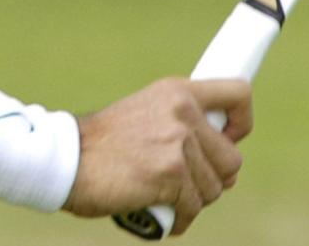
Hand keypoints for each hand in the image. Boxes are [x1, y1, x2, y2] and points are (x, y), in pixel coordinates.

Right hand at [63, 77, 252, 232]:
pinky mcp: (171, 174)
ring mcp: (178, 143)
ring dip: (192, 200)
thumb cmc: (103, 145)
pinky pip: (193, 208)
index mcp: (178, 91)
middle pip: (233, 159)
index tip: (228, 139)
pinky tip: (159, 213)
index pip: (239, 93)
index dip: (242, 123)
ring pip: (214, 189)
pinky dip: (179, 218)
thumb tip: (228, 162)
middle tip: (182, 182)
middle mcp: (182, 111)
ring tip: (163, 195)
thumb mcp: (146, 114)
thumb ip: (183, 125)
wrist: (66, 159)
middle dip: (213, 178)